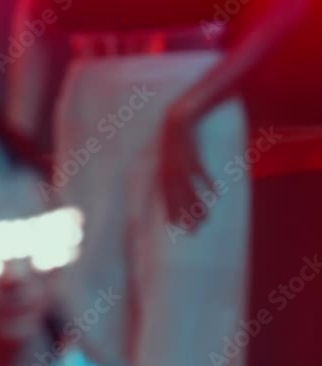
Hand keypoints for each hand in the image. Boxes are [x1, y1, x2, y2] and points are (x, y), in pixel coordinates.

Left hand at [157, 102, 213, 231]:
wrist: (177, 119)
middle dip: (185, 217)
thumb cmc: (176, 142)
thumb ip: (179, 176)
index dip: (170, 212)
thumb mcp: (174, 160)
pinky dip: (206, 182)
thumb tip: (184, 191)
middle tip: (194, 233)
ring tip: (207, 220)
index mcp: (163, 174)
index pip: (166, 198)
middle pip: (177, 199)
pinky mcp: (191, 155)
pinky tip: (216, 194)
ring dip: (197, 206)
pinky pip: (199, 172)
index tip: (176, 228)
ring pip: (188, 190)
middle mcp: (169, 172)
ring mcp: (179, 164)